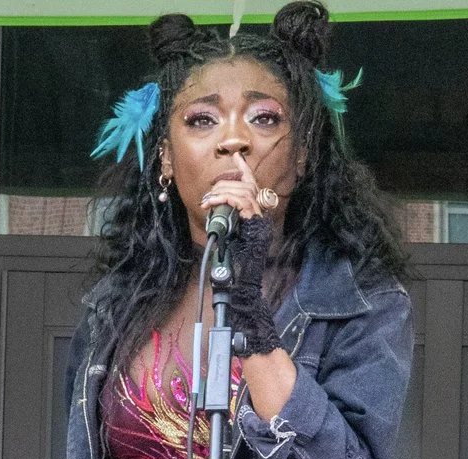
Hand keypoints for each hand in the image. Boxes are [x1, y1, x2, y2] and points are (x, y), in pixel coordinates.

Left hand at [197, 149, 279, 226]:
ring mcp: (253, 199)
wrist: (252, 244)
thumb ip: (227, 204)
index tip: (236, 155)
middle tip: (206, 199)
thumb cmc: (242, 231)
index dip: (242, 164)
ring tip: (206, 203)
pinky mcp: (248, 206)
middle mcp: (255, 194)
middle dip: (216, 188)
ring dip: (215, 195)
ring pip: (230, 188)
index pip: (248, 174)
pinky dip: (218, 199)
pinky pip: (230, 197)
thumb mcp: (234, 214)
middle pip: (232, 182)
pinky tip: (210, 204)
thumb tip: (211, 199)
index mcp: (253, 194)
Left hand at [202, 156, 283, 357]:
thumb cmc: (234, 274)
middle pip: (247, 186)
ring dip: (222, 191)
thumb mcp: (225, 244)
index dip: (244, 169)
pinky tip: (212, 203)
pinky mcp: (255, 227)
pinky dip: (225, 198)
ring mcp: (260, 223)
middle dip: (225, 183)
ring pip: (244, 191)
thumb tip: (212, 214)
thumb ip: (223, 227)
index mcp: (254, 220)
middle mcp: (260, 219)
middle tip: (209, 194)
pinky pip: (241, 202)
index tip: (235, 155)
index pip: (252, 187)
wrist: (243, 293)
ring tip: (207, 201)